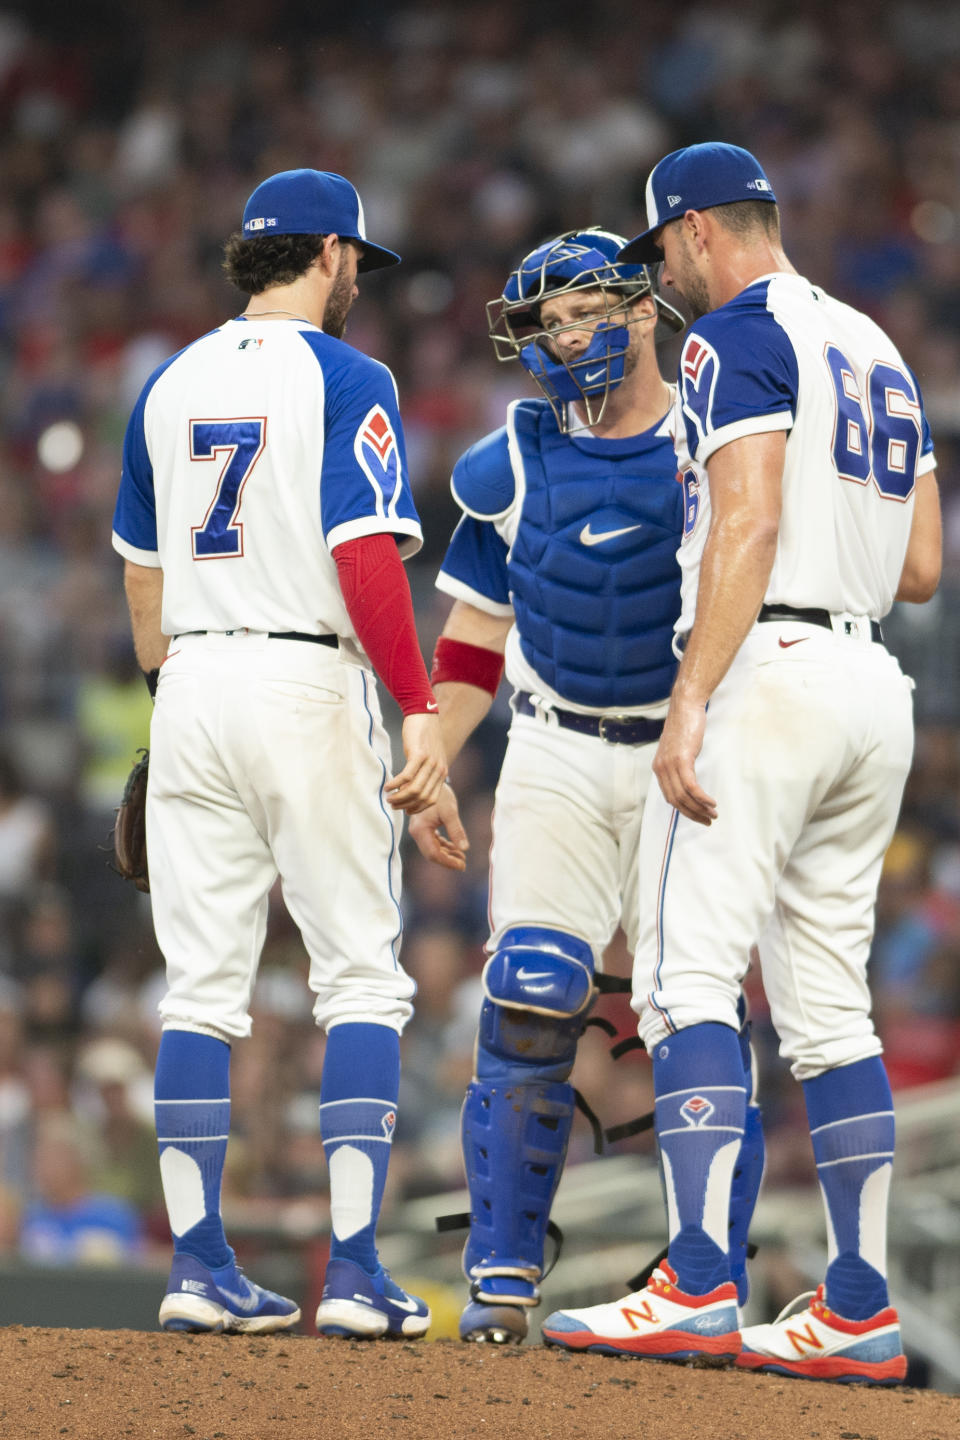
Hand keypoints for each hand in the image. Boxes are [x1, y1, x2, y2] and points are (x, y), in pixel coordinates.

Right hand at [385, 712, 447, 813]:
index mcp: (442, 773)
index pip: (432, 800)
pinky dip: (396, 784)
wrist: (424, 714)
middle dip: (406, 805)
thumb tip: (411, 789)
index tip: (405, 810)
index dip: (417, 808)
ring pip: (415, 789)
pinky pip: (407, 776)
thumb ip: (426, 773)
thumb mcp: (430, 757)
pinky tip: (388, 786)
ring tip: (388, 798)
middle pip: (422, 798)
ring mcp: (430, 762)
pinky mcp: (419, 754)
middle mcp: (438, 770)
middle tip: (393, 805)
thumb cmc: (423, 736)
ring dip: (400, 797)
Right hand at [407, 784, 468, 870]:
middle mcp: (417, 832)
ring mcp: (420, 830)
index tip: (462, 865)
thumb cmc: (440, 794)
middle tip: (464, 863)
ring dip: (447, 854)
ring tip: (462, 857)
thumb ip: (456, 831)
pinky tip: (456, 848)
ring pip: (433, 849)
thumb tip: (465, 849)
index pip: (434, 854)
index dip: (448, 862)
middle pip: (432, 854)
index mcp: (421, 830)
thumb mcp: (450, 812)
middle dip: (448, 860)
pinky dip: (444, 846)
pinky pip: (433, 841)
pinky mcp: (424, 826)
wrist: (431, 778)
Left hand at [652, 693, 716, 825]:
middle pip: (676, 801)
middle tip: (708, 820)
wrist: (685, 706)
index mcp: (659, 768)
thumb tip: (687, 780)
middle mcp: (661, 769)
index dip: (684, 810)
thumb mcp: (678, 749)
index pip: (670, 797)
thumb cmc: (685, 726)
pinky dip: (702, 798)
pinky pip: (691, 787)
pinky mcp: (682, 760)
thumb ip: (679, 765)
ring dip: (700, 809)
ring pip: (684, 796)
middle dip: (693, 814)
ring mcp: (670, 765)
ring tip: (713, 814)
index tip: (698, 816)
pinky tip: (712, 803)